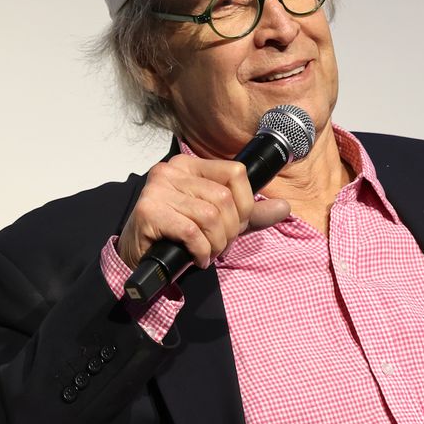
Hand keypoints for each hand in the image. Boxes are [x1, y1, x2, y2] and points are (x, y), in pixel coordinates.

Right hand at [116, 155, 290, 270]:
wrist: (139, 256)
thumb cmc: (177, 236)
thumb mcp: (219, 222)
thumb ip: (249, 214)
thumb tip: (284, 206)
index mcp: (190, 165)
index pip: (236, 173)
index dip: (245, 204)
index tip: (236, 225)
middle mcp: (172, 170)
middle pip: (225, 198)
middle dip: (230, 231)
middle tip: (219, 246)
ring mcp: (158, 189)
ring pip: (210, 216)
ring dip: (216, 244)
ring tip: (208, 253)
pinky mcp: (149, 212)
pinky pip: (192, 232)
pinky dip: (201, 251)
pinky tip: (197, 258)